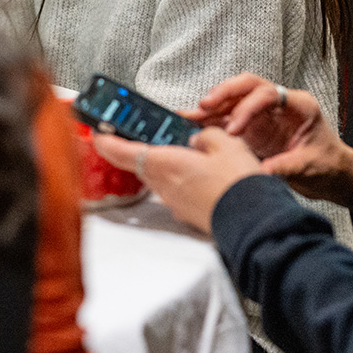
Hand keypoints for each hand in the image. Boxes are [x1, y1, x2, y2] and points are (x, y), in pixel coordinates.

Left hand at [92, 128, 262, 234]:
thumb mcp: (225, 142)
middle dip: (140, 149)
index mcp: (166, 163)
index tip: (97, 132)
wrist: (255, 220)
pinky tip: (202, 173)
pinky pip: (177, 190)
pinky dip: (182, 179)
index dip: (106, 141)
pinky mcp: (188, 214)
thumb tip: (198, 140)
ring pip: (160, 177)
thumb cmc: (238, 183)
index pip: (122, 152)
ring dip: (164, 164)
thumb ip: (205, 136)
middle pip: (141, 164)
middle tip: (145, 134)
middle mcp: (165, 185)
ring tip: (185, 150)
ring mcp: (175, 203)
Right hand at [195, 74, 352, 208]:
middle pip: (248, 86)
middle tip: (204, 107)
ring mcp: (265, 114)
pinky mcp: (254, 128)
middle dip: (224, 93)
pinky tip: (193, 125)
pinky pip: (229, 118)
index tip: (234, 128)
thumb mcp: (309, 166)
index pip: (269, 94)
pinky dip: (211, 122)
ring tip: (188, 116)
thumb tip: (260, 172)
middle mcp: (279, 104)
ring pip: (235, 99)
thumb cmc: (328, 165)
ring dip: (212, 107)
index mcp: (299, 106)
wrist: (333, 174)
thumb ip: (285, 166)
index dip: (248, 107)